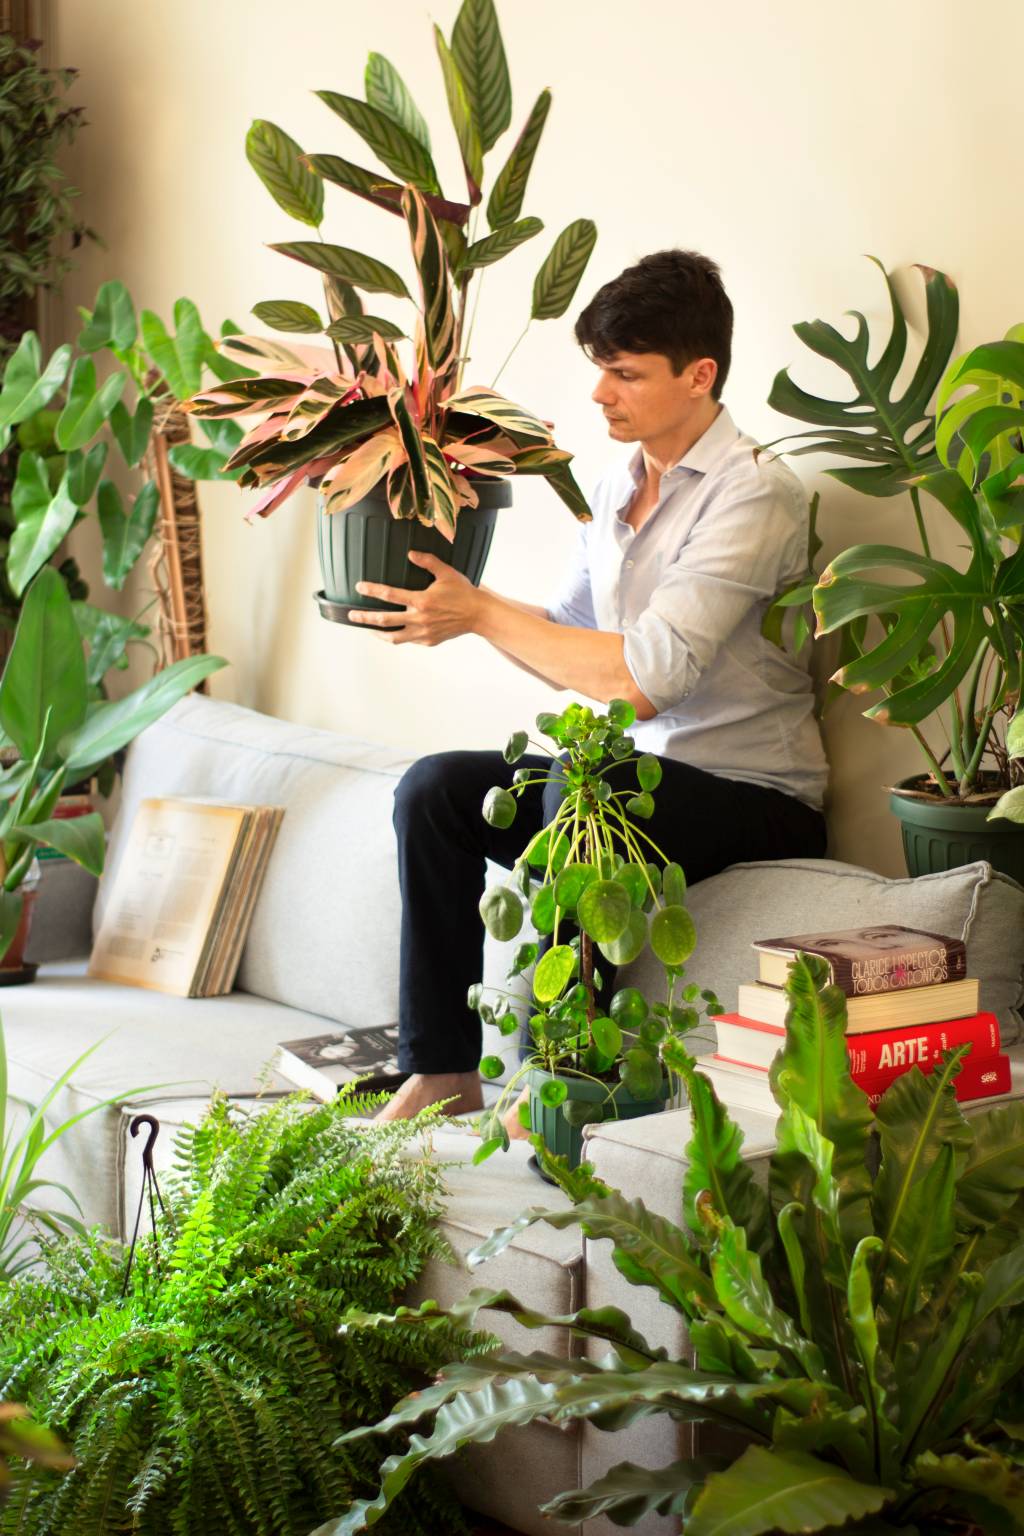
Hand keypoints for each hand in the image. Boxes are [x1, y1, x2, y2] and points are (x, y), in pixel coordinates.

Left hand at [351, 551, 484, 645]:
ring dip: (377, 633)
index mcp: (421, 600)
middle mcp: (419, 619)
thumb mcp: (446, 572)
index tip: (359, 587)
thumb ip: (427, 561)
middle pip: (384, 620)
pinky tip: (393, 630)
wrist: (479, 615)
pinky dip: (399, 635)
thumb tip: (410, 553)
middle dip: (365, 617)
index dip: (372, 590)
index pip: (389, 595)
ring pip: (394, 637)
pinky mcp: (428, 641)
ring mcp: (423, 633)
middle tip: (351, 614)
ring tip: (368, 629)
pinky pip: (409, 639)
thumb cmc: (463, 592)